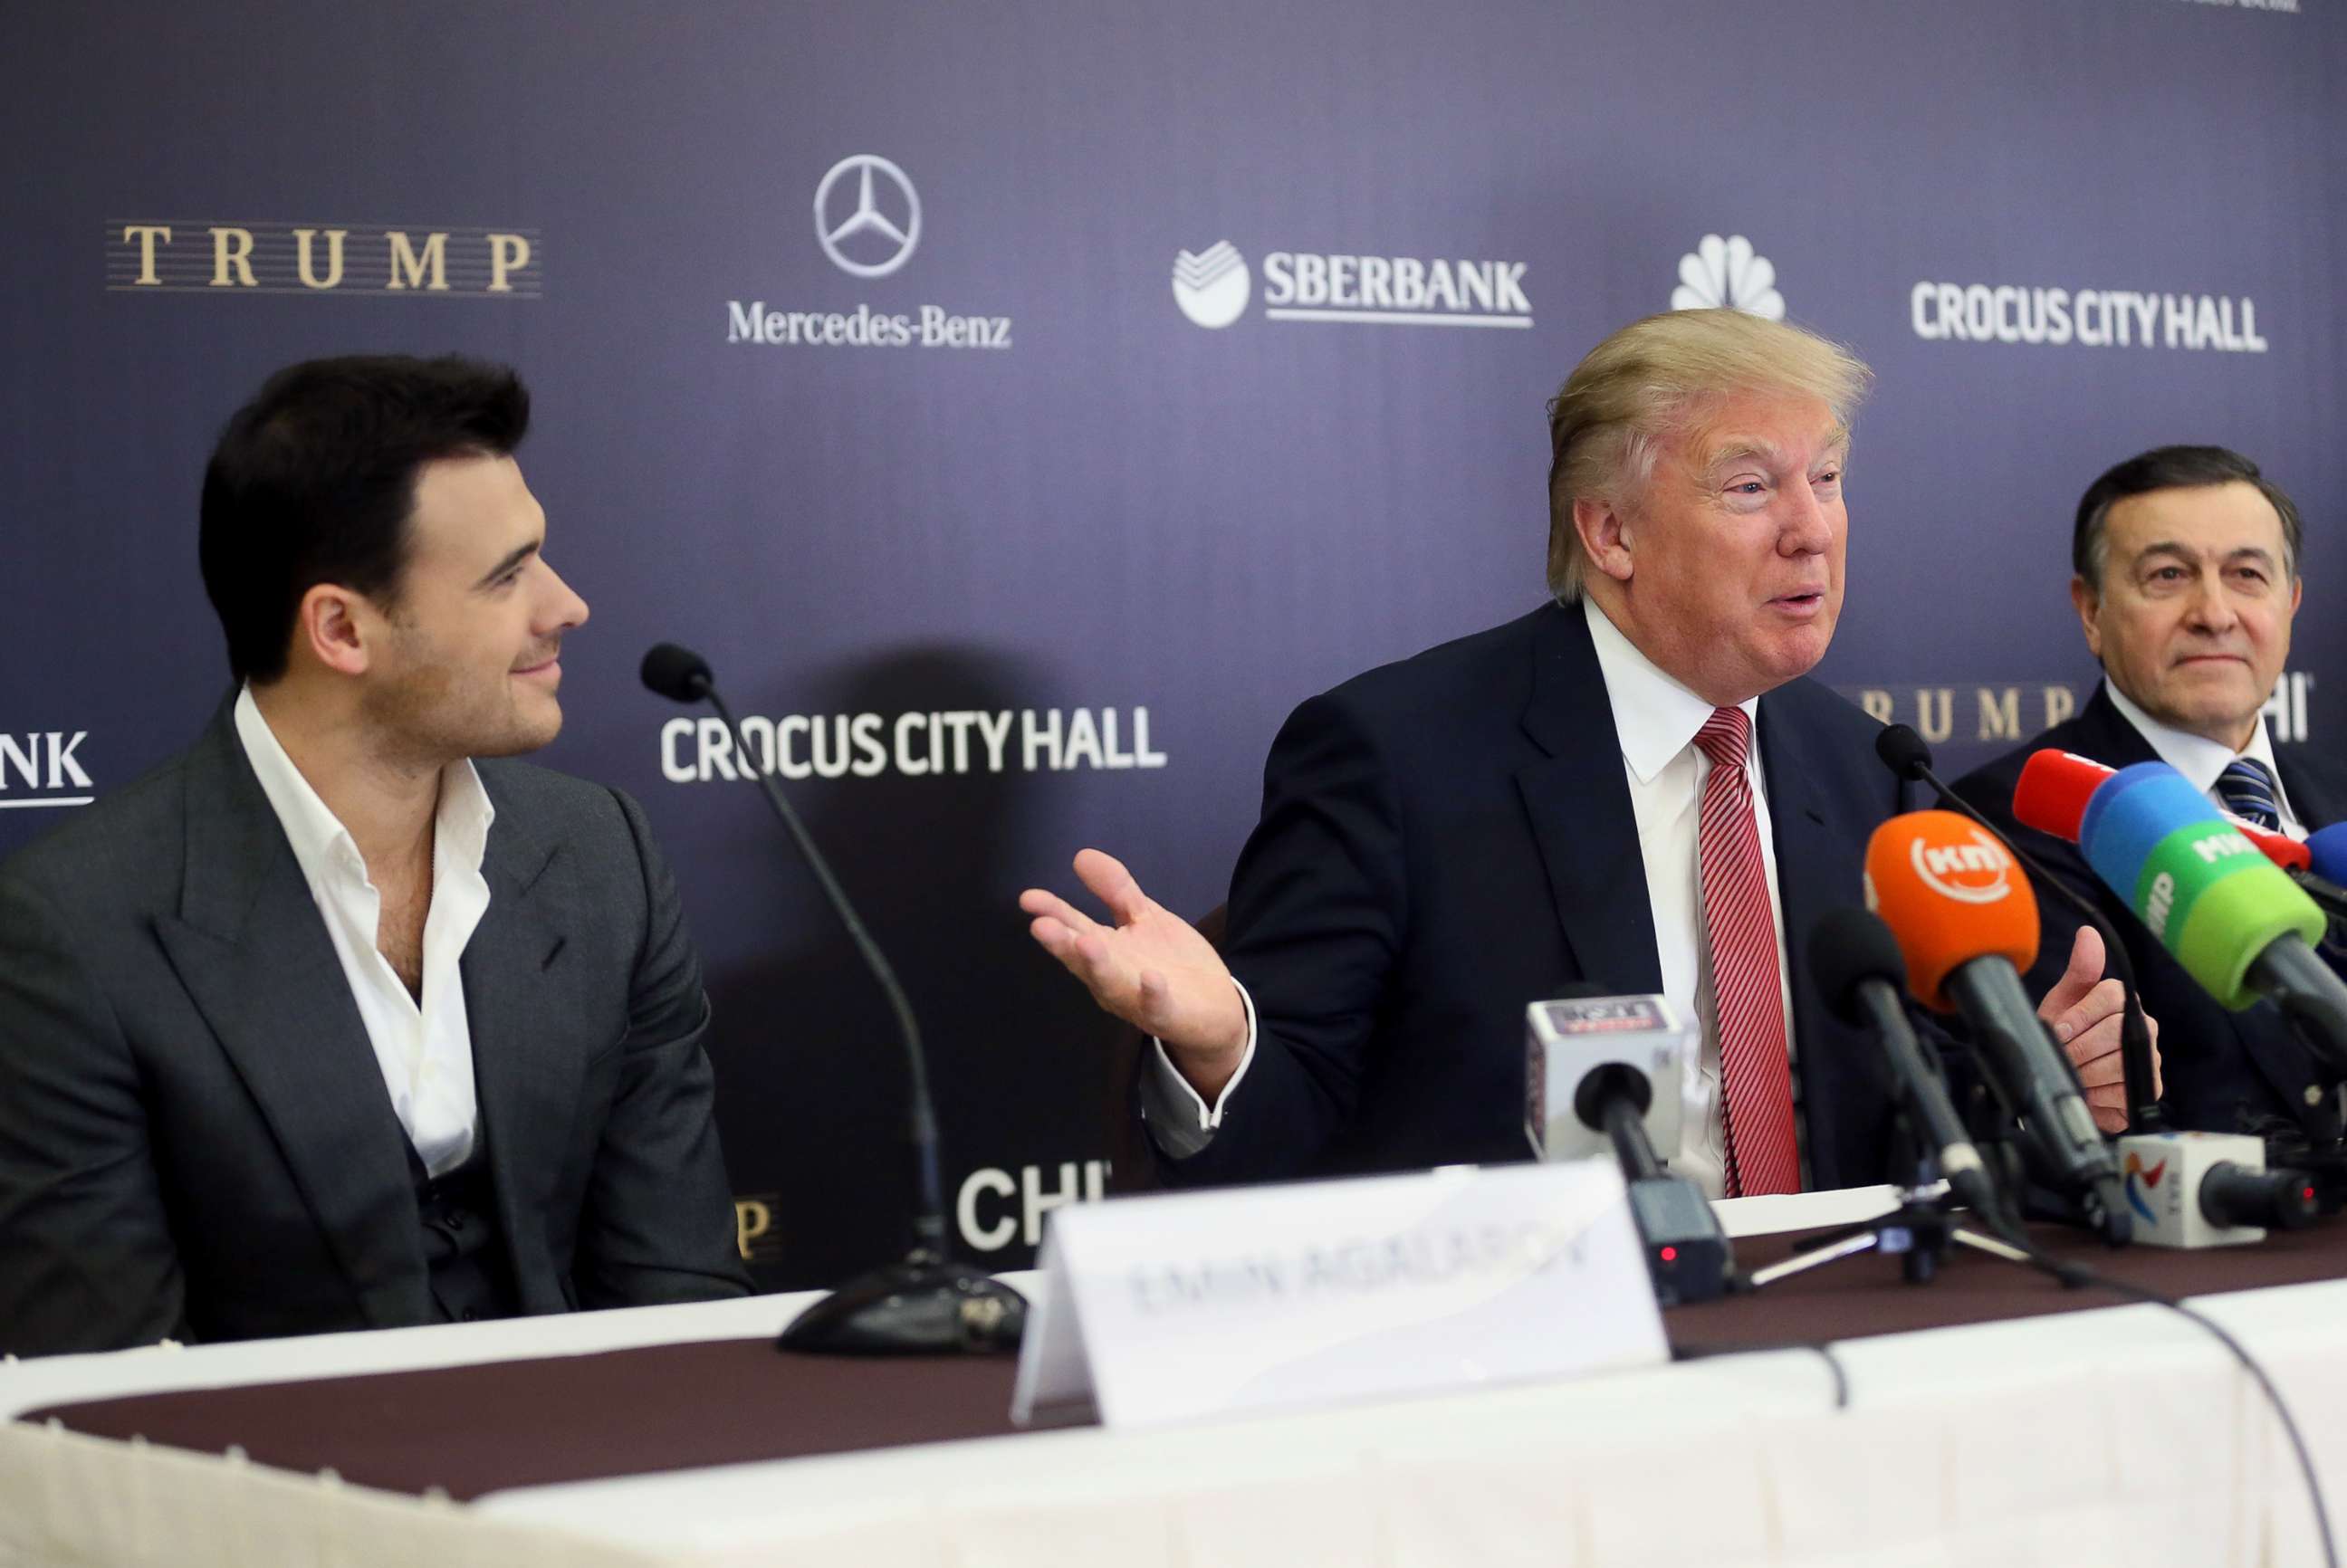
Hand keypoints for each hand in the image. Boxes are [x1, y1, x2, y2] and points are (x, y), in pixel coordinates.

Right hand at [1020, 850, 1248, 1094]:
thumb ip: (1115, 890)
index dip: (1052, 912)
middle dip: (1061, 943)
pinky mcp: (1167, 1014)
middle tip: (1040, 925)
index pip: (1073, 928)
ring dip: (1097, 965)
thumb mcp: (1143, 917)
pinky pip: (1157, 1006)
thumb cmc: (1169, 961)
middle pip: (1082, 959)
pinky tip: (1151, 978)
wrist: (1215, 1007)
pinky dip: (1152, 993)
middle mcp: (1111, 977)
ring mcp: (1137, 998)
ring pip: (1111, 984)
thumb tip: (1081, 855)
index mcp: (1104, 950)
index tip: (1028, 897)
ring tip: (1084, 943)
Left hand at [2036, 924, 2161, 1133]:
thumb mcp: (2064, 1000)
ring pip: (2117, 1063)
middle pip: (2112, 1032)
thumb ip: (2079, 969)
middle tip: (2060, 1056)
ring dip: (2084, 1073)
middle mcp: (2145, 1025)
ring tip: (2071, 1073)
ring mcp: (2150, 1057)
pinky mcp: (2151, 1087)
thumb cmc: (2065, 1034)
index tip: (2058, 1029)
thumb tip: (2088, 933)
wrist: (2067, 1077)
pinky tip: (2088, 1092)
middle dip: (2077, 1049)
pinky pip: (2123, 1091)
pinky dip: (2097, 1095)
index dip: (2079, 1015)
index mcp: (2124, 1000)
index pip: (2110, 996)